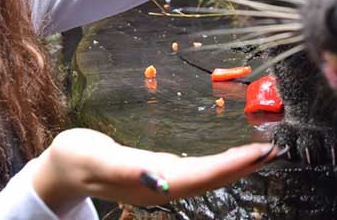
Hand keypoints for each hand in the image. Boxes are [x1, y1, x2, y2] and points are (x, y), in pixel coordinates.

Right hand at [31, 128, 278, 213]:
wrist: (61, 169)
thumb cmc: (76, 158)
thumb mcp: (96, 158)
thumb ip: (126, 168)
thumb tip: (159, 179)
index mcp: (152, 182)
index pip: (202, 176)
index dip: (232, 166)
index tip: (261, 153)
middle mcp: (163, 185)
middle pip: (212, 179)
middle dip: (244, 167)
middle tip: (275, 151)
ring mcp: (162, 181)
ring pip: (208, 176)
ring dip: (236, 167)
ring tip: (263, 154)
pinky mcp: (159, 174)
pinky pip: (198, 170)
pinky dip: (219, 162)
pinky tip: (229, 157)